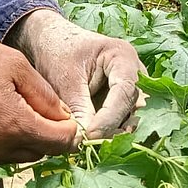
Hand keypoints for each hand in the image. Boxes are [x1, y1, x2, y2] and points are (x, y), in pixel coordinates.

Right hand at [0, 0, 77, 163]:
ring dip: (25, 139)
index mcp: (14, 126)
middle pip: (41, 152)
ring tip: (15, 106)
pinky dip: (2, 141)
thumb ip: (44, 96)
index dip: (70, 129)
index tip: (66, 115)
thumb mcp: (15, 65)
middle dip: (48, 134)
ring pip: (17, 156)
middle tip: (42, 107)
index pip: (61, 143)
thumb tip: (63, 118)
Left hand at [6, 8, 144, 139]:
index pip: (125, 92)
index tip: (89, 135)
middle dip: (115, 128)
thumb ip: (78, 108)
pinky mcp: (123, 102)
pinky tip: (92, 141)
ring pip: (132, 118)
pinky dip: (110, 133)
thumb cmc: (58, 53)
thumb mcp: (65, 80)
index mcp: (123, 57)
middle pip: (135, 108)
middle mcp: (135, 73)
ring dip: (113, 134)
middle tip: (89, 143)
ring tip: (88, 143)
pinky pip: (124, 122)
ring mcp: (132, 88)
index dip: (110, 117)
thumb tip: (83, 141)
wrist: (52, 44)